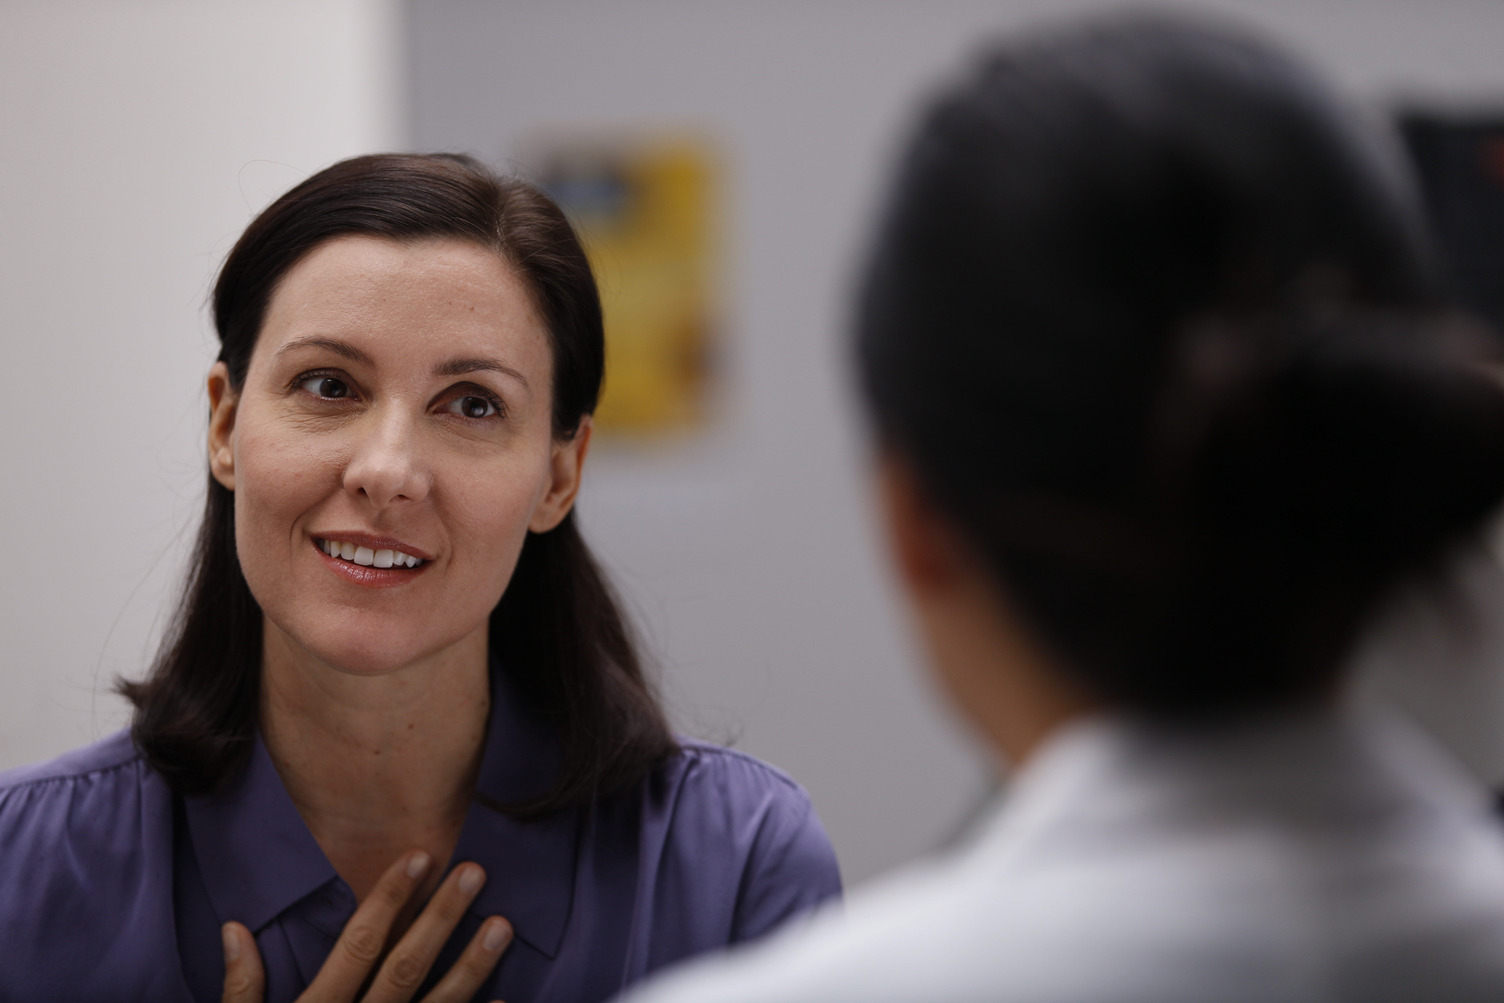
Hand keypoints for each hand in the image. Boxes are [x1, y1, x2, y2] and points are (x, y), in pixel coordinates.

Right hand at [220, 850, 512, 1002]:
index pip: (357, 946)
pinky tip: (503, 999)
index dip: (389, 899)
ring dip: (473, 967)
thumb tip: (234, 928)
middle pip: (406, 968)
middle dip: (442, 918)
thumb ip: (241, 989)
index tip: (419, 856)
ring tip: (503, 925)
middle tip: (475, 871)